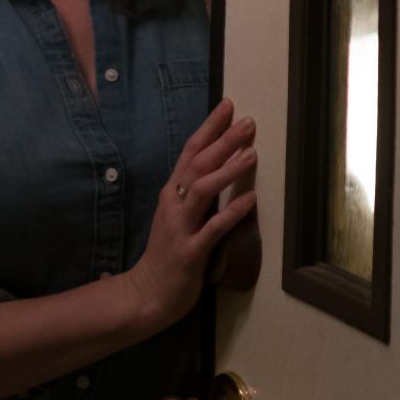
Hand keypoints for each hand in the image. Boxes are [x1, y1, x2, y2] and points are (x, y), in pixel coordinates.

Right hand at [123, 99, 257, 327]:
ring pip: (203, 190)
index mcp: (172, 193)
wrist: (147, 294)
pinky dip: (232, 212)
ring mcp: (180, 227)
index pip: (190, 151)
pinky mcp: (190, 252)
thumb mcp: (178, 215)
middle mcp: (174, 204)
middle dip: (223, 141)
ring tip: (251, 153)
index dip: (209, 127)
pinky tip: (252, 199)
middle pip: (198, 164)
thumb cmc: (167, 254)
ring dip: (228, 170)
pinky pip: (213, 228)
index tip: (227, 105)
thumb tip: (219, 166)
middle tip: (247, 122)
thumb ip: (194, 193)